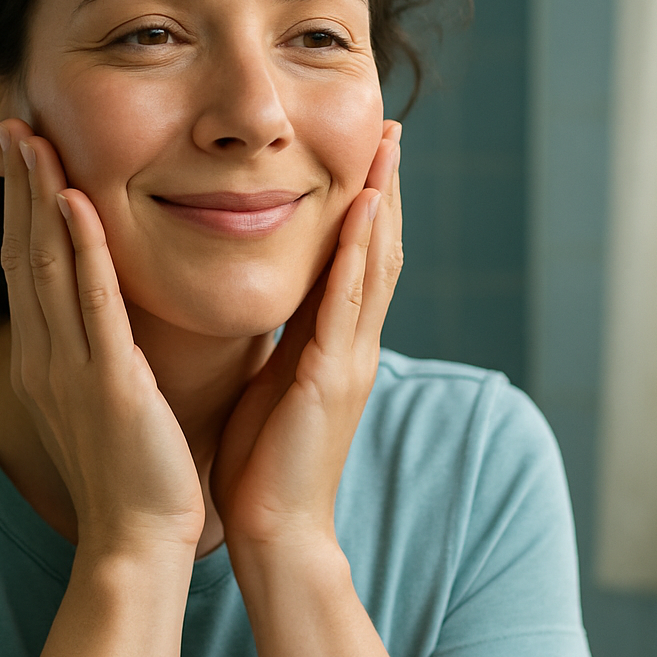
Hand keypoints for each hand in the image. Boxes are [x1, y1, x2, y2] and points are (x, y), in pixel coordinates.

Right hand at [0, 119, 205, 555]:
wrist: (139, 540)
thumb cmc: (134, 471)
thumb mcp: (105, 397)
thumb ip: (100, 348)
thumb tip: (111, 308)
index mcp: (43, 359)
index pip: (26, 266)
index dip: (20, 206)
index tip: (22, 151)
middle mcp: (43, 357)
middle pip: (23, 253)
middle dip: (17, 186)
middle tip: (13, 122)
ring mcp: (69, 369)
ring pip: (47, 266)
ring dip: (38, 198)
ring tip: (32, 138)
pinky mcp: (107, 383)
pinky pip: (91, 303)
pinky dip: (80, 248)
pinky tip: (73, 201)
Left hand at [210, 120, 403, 553]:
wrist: (275, 530)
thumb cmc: (265, 461)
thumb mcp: (276, 380)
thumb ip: (286, 338)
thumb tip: (275, 299)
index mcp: (336, 343)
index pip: (358, 258)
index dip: (367, 202)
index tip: (367, 150)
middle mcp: (354, 343)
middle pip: (379, 248)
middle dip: (386, 185)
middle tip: (391, 127)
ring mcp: (350, 359)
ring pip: (374, 265)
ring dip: (382, 202)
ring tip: (386, 147)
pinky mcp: (331, 378)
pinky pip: (347, 304)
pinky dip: (358, 254)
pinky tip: (363, 211)